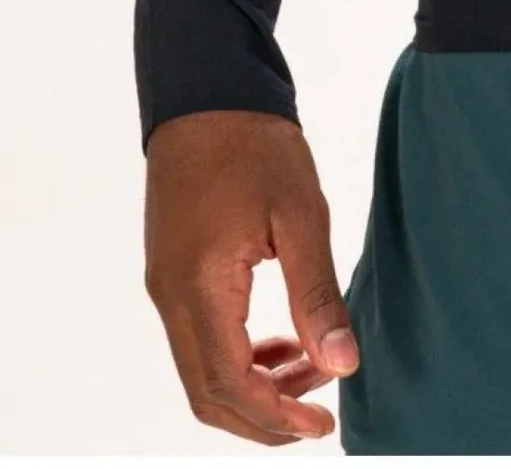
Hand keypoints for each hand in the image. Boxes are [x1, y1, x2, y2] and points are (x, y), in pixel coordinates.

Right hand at [143, 108, 361, 443]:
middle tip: (319, 411)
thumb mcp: (300, 214)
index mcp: (199, 288)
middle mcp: (170, 297)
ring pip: (201, 368)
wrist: (207, 89)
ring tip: (312, 366)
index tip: (323, 424)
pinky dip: (238, 353)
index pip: (229, 385)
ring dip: (254, 384)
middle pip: (208, 391)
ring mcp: (165, 285)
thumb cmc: (254, 143)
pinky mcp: (171, 270)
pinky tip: (281, 339)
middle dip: (264, 413)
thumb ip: (317, 294)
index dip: (275, 416)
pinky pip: (199, 336)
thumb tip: (342, 364)